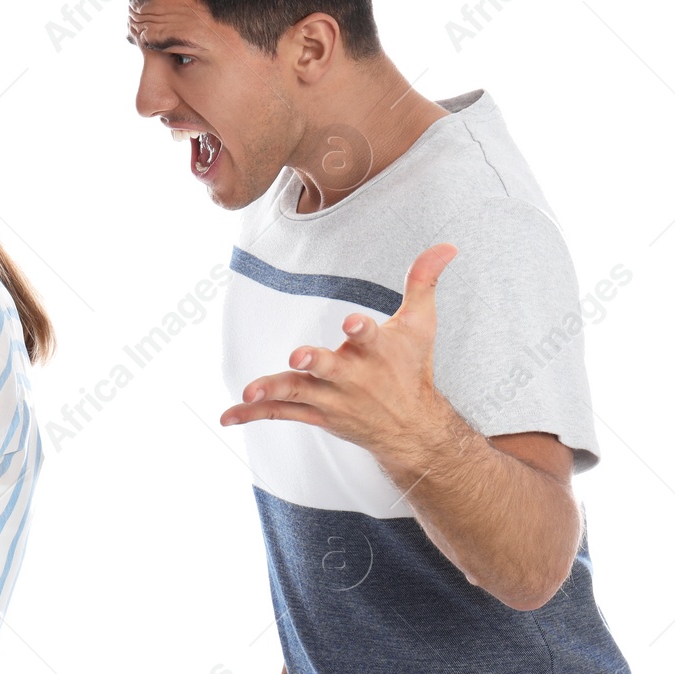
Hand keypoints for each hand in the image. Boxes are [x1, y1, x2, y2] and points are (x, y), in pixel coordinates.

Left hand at [220, 242, 458, 467]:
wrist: (411, 428)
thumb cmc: (412, 369)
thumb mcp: (421, 325)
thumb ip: (423, 281)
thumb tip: (446, 245)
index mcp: (377, 352)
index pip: (369, 336)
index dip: (360, 329)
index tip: (351, 322)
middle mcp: (353, 377)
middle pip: (330, 367)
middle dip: (316, 362)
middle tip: (299, 356)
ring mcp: (332, 398)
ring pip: (299, 392)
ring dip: (273, 389)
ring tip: (249, 389)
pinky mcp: (316, 414)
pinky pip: (281, 414)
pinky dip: (254, 414)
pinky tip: (228, 416)